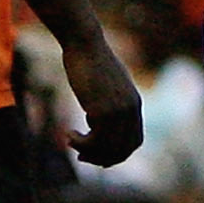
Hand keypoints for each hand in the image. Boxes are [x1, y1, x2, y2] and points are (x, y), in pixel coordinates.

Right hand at [59, 37, 144, 168]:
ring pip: (107, 148)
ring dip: (87, 151)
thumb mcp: (107, 83)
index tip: (98, 154)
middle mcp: (130, 110)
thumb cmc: (91, 61)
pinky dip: (80, 143)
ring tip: (70, 141)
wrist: (84, 44)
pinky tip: (68, 134)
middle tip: (81, 156)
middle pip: (123, 149)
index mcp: (134, 104)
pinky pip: (93, 140)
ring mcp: (118, 111)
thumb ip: (111, 100)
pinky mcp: (102, 110)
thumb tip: (100, 117)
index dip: (118, 153)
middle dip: (102, 158)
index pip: (135, 141)